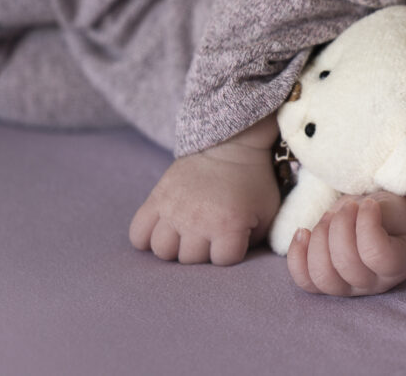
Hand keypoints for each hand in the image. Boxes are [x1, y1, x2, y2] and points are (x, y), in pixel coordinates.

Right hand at [129, 117, 280, 264]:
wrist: (230, 144)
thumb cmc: (252, 180)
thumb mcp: (267, 211)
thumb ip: (257, 239)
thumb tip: (238, 254)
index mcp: (228, 225)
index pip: (222, 261)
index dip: (229, 251)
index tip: (233, 236)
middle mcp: (197, 221)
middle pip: (189, 259)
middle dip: (202, 250)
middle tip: (210, 232)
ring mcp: (173, 211)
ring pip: (162, 250)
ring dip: (175, 246)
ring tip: (186, 233)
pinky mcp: (156, 199)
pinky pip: (138, 233)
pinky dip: (147, 237)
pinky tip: (163, 229)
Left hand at [287, 191, 405, 295]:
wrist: (383, 222)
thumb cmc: (391, 212)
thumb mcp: (393, 207)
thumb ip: (376, 212)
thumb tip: (348, 215)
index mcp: (399, 264)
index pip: (376, 254)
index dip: (366, 224)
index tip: (369, 203)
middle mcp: (374, 284)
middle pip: (346, 266)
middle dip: (340, 227)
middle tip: (348, 206)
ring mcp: (349, 289)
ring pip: (323, 276)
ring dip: (319, 239)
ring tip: (329, 216)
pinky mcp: (327, 284)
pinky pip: (305, 280)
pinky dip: (297, 255)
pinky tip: (302, 232)